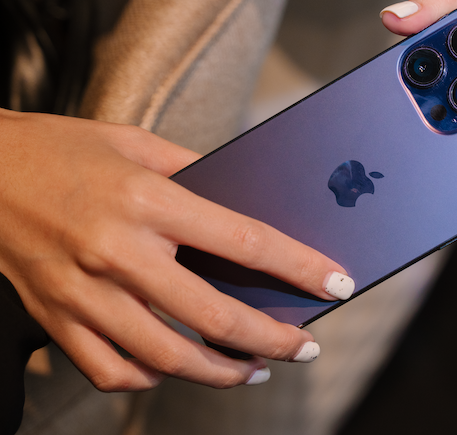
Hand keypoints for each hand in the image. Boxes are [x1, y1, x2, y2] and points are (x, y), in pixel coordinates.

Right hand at [0, 110, 353, 389]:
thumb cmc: (61, 149)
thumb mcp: (135, 143)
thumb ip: (194, 171)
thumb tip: (243, 198)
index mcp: (148, 200)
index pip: (245, 241)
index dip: (300, 267)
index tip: (336, 284)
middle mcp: (118, 251)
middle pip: (213, 314)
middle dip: (271, 340)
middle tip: (303, 348)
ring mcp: (83, 292)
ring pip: (166, 356)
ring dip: (220, 372)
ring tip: (252, 370)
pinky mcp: (56, 317)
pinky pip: (110, 369)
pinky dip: (150, 377)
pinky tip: (175, 368)